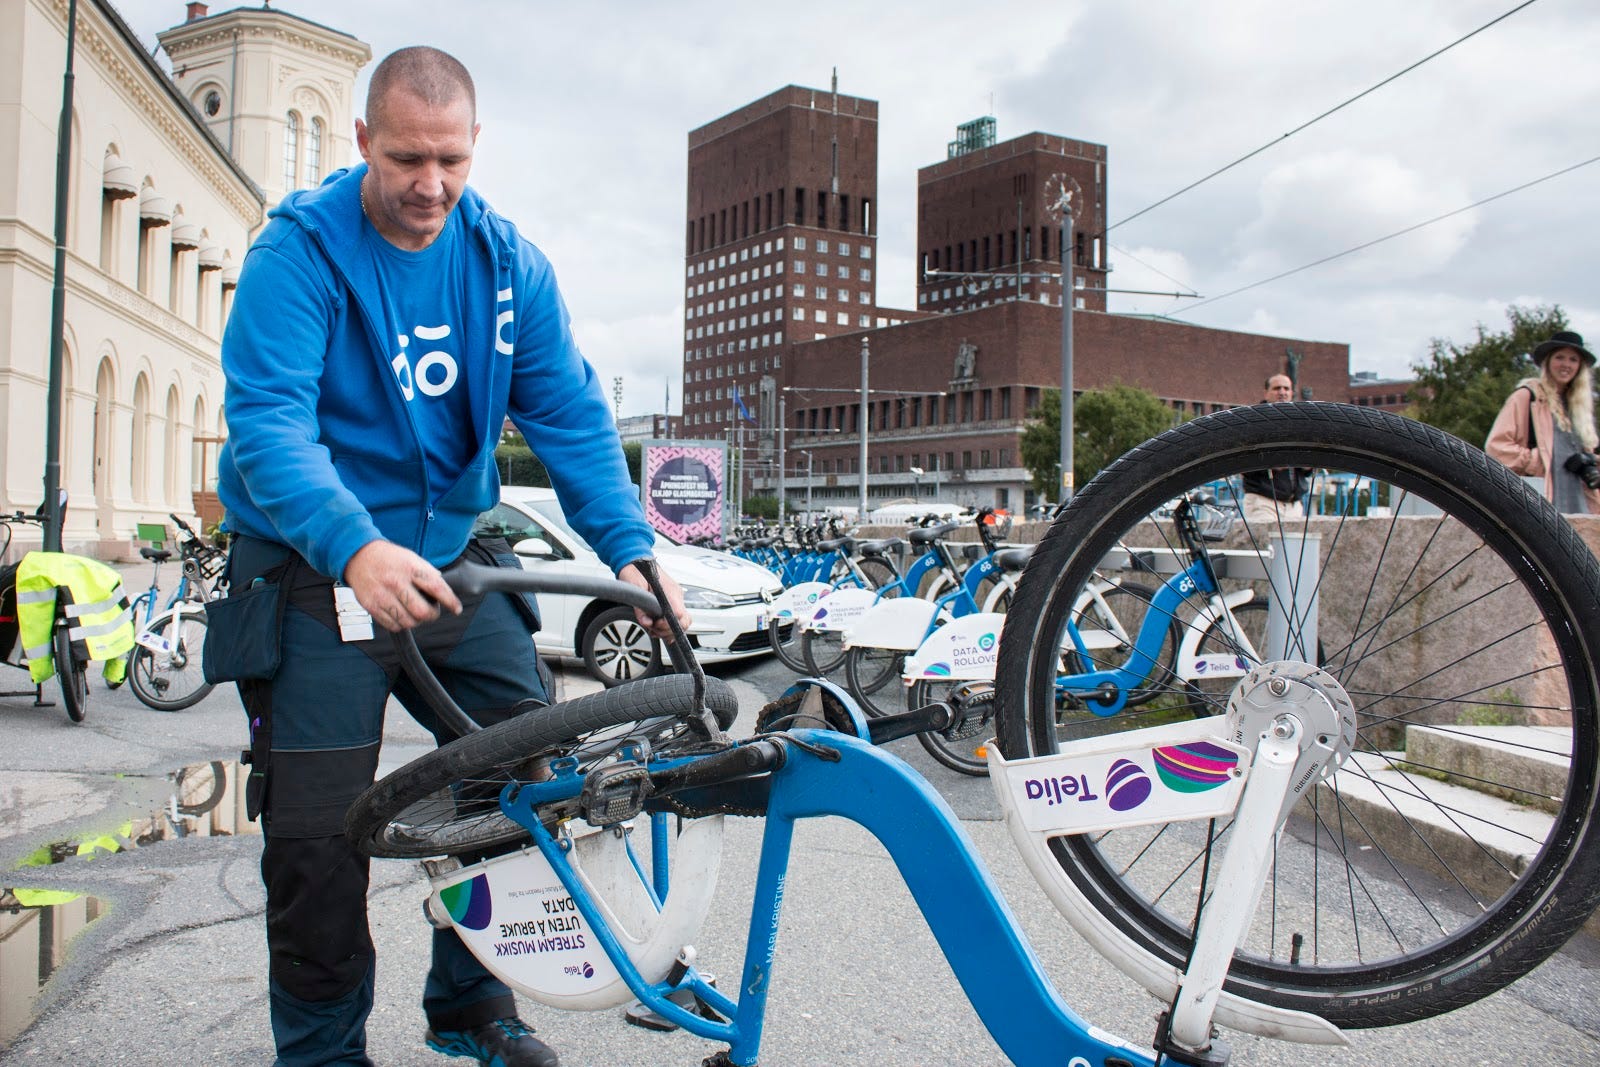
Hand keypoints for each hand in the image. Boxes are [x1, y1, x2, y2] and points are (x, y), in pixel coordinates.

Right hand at [343, 541, 461, 631]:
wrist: (358, 555)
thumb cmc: (389, 558)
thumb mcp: (412, 558)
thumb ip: (427, 573)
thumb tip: (443, 591)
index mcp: (410, 568)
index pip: (436, 587)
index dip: (450, 601)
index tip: (456, 609)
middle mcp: (396, 582)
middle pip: (422, 612)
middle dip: (432, 615)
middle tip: (431, 611)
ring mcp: (382, 595)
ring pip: (408, 622)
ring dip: (416, 621)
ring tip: (414, 612)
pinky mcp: (371, 605)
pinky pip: (392, 625)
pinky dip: (401, 624)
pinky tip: (401, 614)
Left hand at [617, 560, 690, 641]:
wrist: (635, 561)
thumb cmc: (635, 570)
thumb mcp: (634, 589)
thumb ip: (640, 608)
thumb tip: (647, 622)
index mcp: (670, 590)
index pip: (680, 614)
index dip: (668, 624)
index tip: (655, 624)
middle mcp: (675, 595)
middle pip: (684, 621)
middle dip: (667, 630)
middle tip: (652, 628)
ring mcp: (674, 598)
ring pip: (681, 622)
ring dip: (667, 630)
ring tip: (652, 627)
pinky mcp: (670, 601)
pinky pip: (676, 618)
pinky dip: (667, 627)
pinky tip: (655, 626)